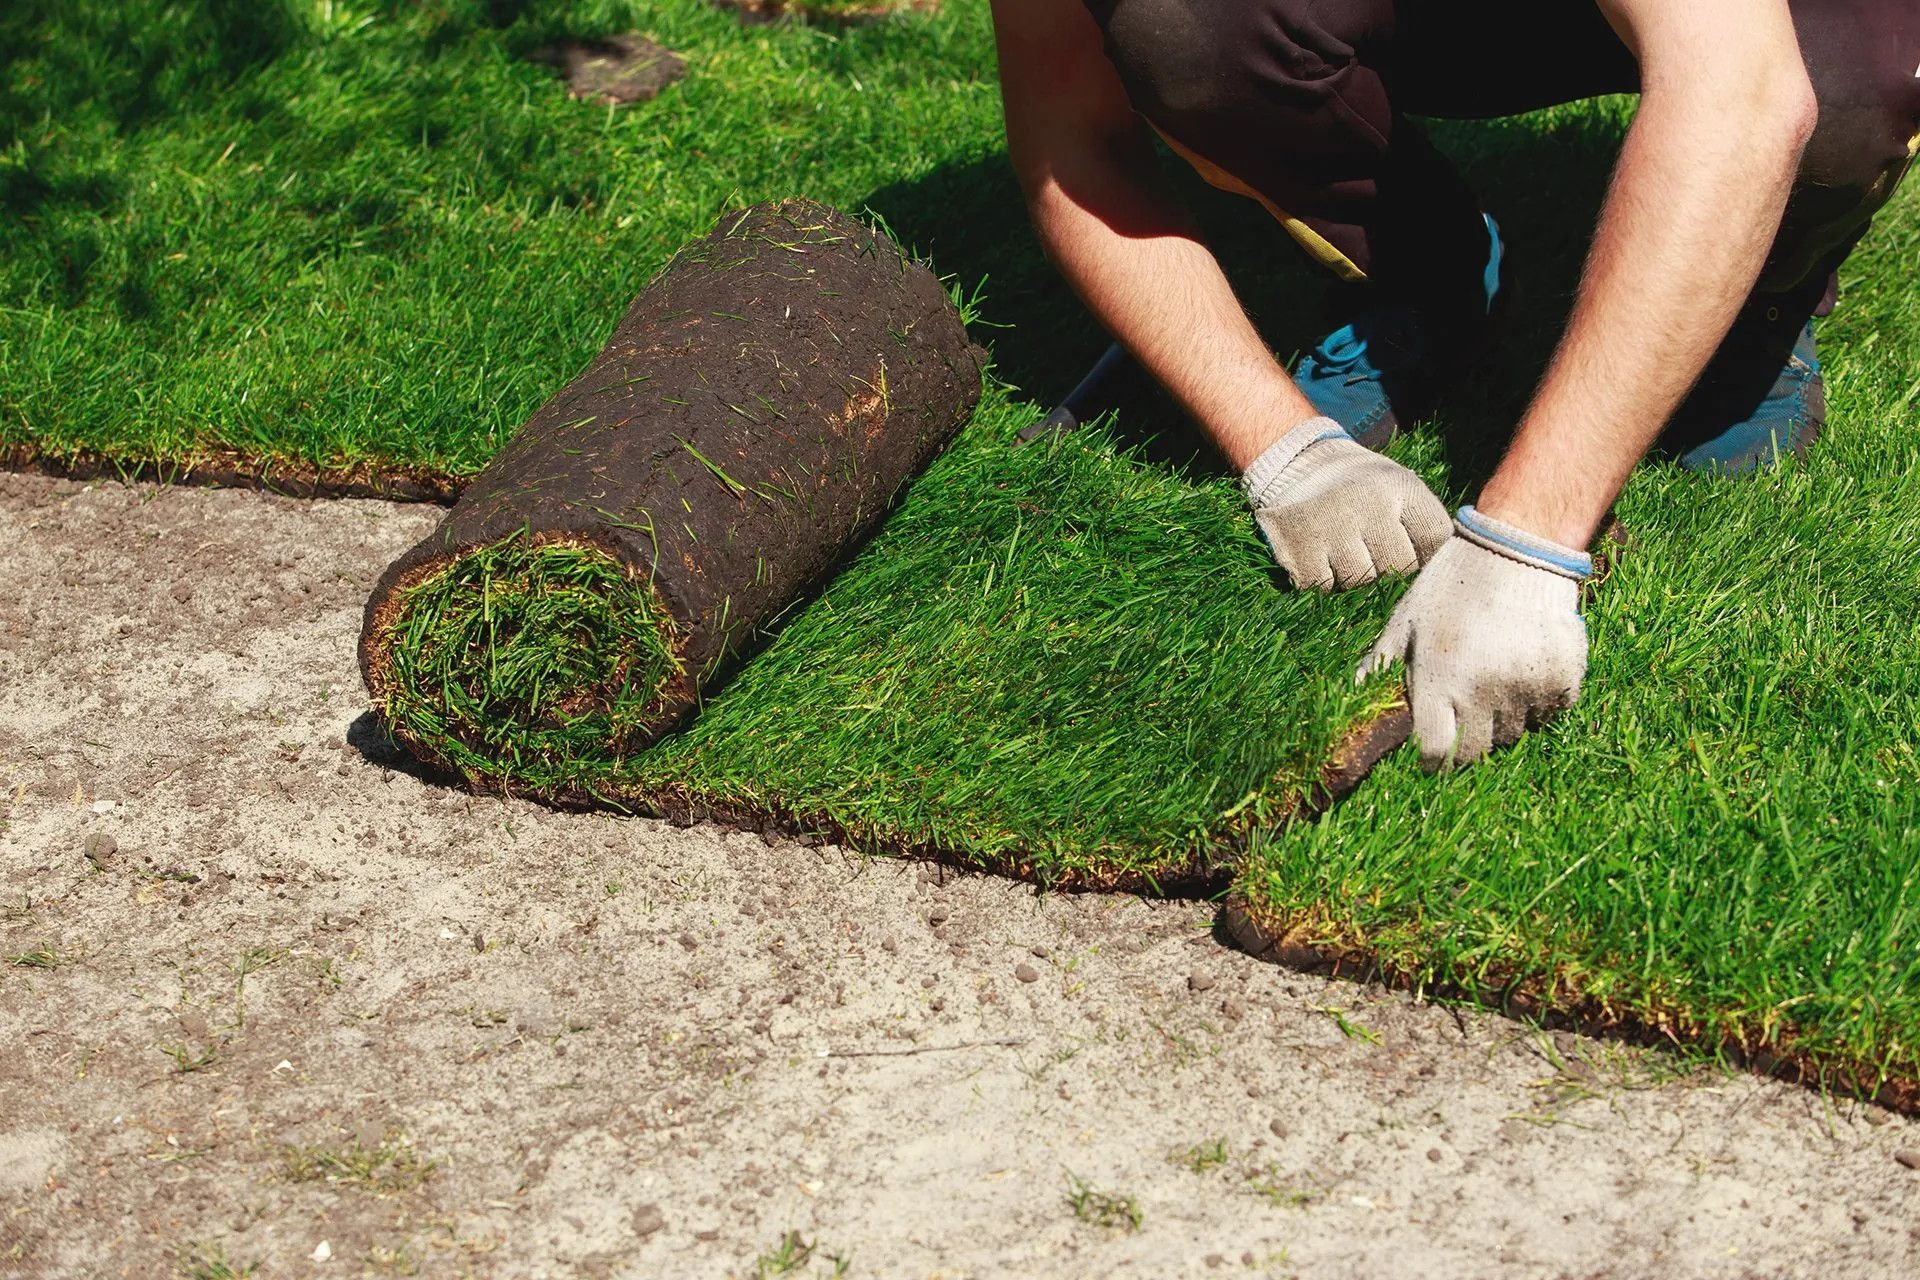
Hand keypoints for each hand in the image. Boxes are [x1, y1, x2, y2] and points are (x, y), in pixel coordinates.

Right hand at [1241, 417, 1450, 590]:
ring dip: (1352, 575)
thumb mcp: (1397, 486)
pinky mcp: (1296, 544)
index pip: (1435, 539)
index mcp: (1399, 486)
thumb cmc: (1359, 487)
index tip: (1410, 549)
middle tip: (1369, 549)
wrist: (1296, 462)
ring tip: (1343, 551)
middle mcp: (1367, 502)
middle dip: (1386, 567)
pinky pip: (1322, 585)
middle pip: (1399, 566)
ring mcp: (1331, 524)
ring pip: (1359, 580)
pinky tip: (1319, 556)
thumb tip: (1441, 572)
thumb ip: (1424, 523)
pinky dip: (1321, 578)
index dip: (1426, 553)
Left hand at [1359, 506, 1591, 770]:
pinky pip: (1548, 714)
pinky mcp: (1563, 681)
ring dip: (1501, 720)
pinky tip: (1524, 671)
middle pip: (1475, 751)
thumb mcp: (1408, 618)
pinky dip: (1537, 704)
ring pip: (1514, 733)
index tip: (1431, 755)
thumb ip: (1383, 661)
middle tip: (1462, 715)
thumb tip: (1356, 694)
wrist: (1519, 549)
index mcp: (1438, 678)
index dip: (1431, 760)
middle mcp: (1483, 691)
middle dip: (1464, 742)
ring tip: (1494, 680)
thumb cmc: (1453, 584)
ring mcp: (1527, 688)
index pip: (1435, 751)